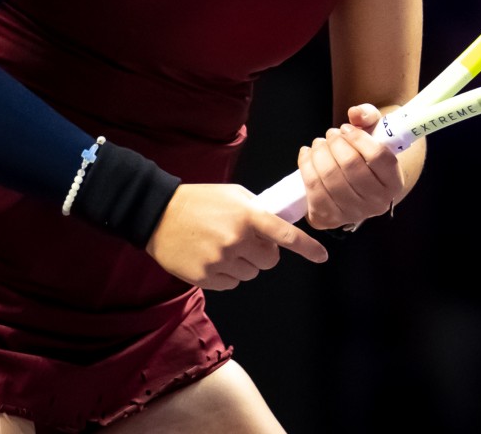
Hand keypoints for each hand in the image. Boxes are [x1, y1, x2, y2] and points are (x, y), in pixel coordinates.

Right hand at [144, 183, 328, 289]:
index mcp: (248, 216)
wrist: (158, 214)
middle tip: (245, 241)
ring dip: (244, 264)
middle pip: (269, 261)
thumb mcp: (234, 195)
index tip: (322, 256)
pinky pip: (232, 284)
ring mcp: (221, 261)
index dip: (307, 247)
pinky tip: (210, 257)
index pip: (285, 235)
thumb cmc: (199, 201)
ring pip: (251, 274)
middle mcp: (237, 240)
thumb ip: (258, 210)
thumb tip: (279, 226)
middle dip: (263, 253)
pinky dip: (226, 274)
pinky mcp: (206, 277)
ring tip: (222, 246)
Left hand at [296, 103, 404, 230]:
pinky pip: (312, 189)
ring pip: (329, 176)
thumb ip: (368, 115)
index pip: (378, 157)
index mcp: (394, 183)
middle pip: (350, 166)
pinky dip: (305, 166)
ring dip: (319, 152)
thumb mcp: (374, 130)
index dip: (358, 137)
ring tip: (319, 143)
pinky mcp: (328, 219)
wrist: (355, 180)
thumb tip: (355, 113)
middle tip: (331, 134)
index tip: (346, 128)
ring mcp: (352, 214)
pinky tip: (307, 155)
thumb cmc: (366, 152)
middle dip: (335, 143)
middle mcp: (377, 203)